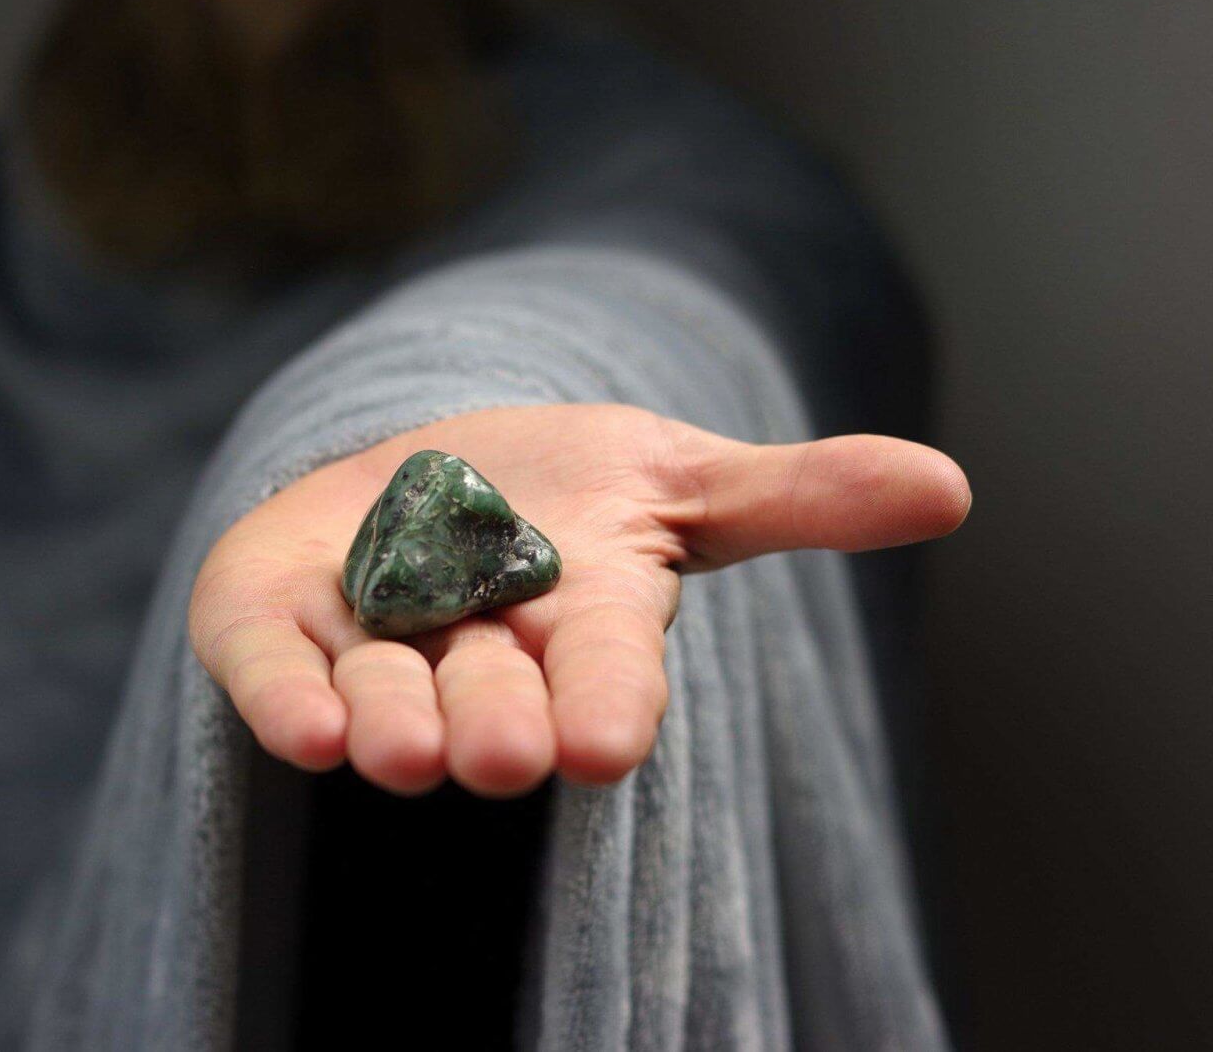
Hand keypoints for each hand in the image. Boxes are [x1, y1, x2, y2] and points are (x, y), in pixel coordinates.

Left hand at [189, 404, 968, 797]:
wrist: (425, 471)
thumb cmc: (562, 491)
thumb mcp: (676, 476)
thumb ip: (795, 495)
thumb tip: (947, 490)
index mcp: (582, 629)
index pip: (606, 676)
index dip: (606, 704)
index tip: (600, 742)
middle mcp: (481, 660)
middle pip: (494, 705)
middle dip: (498, 727)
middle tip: (505, 751)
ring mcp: (376, 648)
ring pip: (388, 704)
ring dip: (393, 724)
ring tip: (390, 744)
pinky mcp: (280, 629)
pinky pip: (275, 672)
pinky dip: (285, 700)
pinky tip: (303, 729)